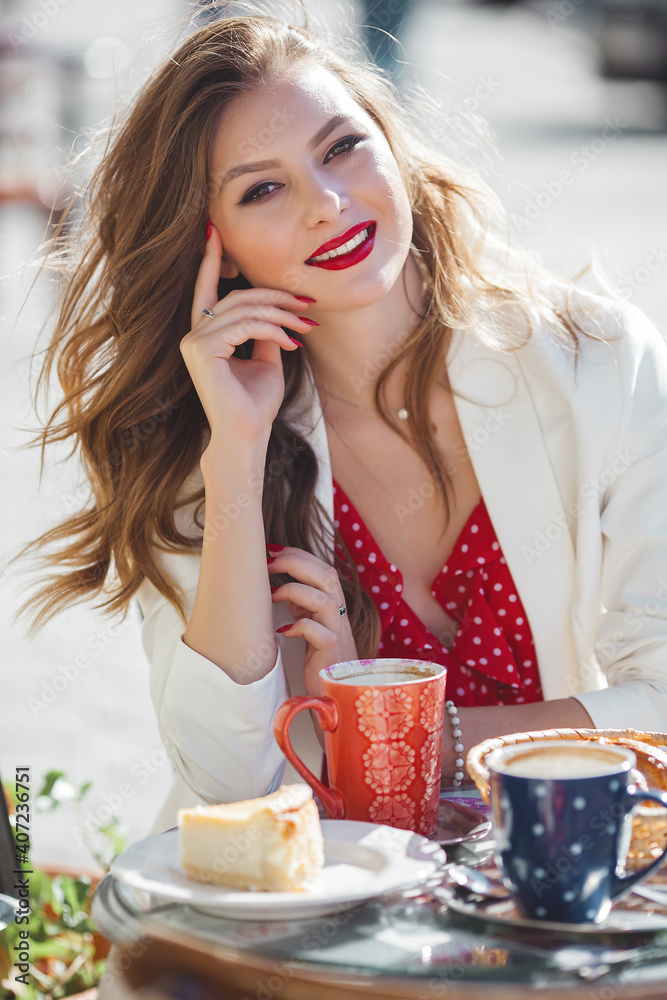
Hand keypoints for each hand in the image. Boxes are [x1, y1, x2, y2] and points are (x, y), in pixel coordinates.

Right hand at [180, 222, 316, 443]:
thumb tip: (276, 310)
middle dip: (276, 297)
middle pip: (237, 297)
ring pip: (244, 309)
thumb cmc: (256, 403)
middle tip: (307, 306)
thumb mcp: (266, 359)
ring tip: (306, 329)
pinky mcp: (202, 349)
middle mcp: (193, 335)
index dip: (209, 259)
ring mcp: (194, 341)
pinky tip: (292, 343)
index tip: (214, 230)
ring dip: (281, 315)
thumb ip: (265, 331)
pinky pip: (244, 324)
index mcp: (204, 335)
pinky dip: (273, 330)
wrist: (248, 434)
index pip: (207, 290)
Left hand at [267, 545, 357, 696]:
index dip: (300, 555)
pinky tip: (283, 631)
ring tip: (272, 595)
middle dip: (296, 563)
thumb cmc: (319, 658)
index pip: (323, 569)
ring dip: (295, 591)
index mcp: (335, 605)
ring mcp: (338, 634)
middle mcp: (339, 616)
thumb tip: (277, 582)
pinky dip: (301, 627)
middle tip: (268, 563)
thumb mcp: (311, 623)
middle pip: (327, 576)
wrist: (336, 694)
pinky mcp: (331, 655)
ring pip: (326, 601)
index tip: (272, 550)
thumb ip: (302, 603)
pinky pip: (322, 634)